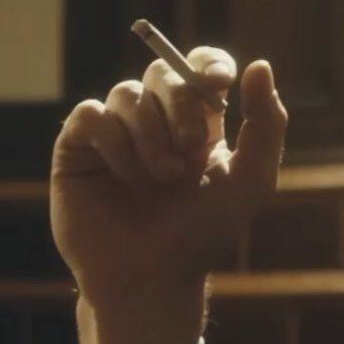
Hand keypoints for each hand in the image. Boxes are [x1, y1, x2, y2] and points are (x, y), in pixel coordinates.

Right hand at [50, 45, 286, 343]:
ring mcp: (114, 133)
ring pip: (127, 93)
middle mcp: (155, 122)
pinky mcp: (77, 148)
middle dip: (181, 104)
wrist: (152, 279)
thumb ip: (266, 125)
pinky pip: (92, 114)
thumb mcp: (251, 182)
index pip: (200, 67)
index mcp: (197, 123)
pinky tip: (124, 177)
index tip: (219, 83)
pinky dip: (114, 141)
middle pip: (164, 72)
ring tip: (160, 179)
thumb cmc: (202, 236)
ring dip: (149, 133)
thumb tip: (261, 65)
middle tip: (190, 148)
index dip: (208, 65)